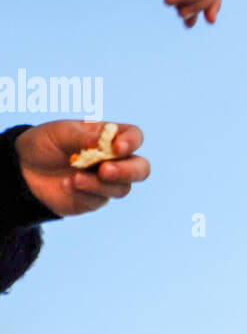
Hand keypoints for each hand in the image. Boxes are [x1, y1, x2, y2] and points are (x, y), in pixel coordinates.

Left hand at [15, 121, 150, 217]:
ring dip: (101, 185)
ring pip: (123, 188)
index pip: (134, 137)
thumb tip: (104, 143)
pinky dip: (84, 193)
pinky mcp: (92, 200)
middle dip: (128, 171)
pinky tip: (66, 186)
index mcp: (110, 137)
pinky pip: (99, 201)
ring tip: (75, 179)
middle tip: (105, 171)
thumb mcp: (61, 132)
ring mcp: (104, 182)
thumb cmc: (44, 144)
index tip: (117, 147)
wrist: (20, 170)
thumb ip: (83, 137)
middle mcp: (113, 160)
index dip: (132, 142)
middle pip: (140, 168)